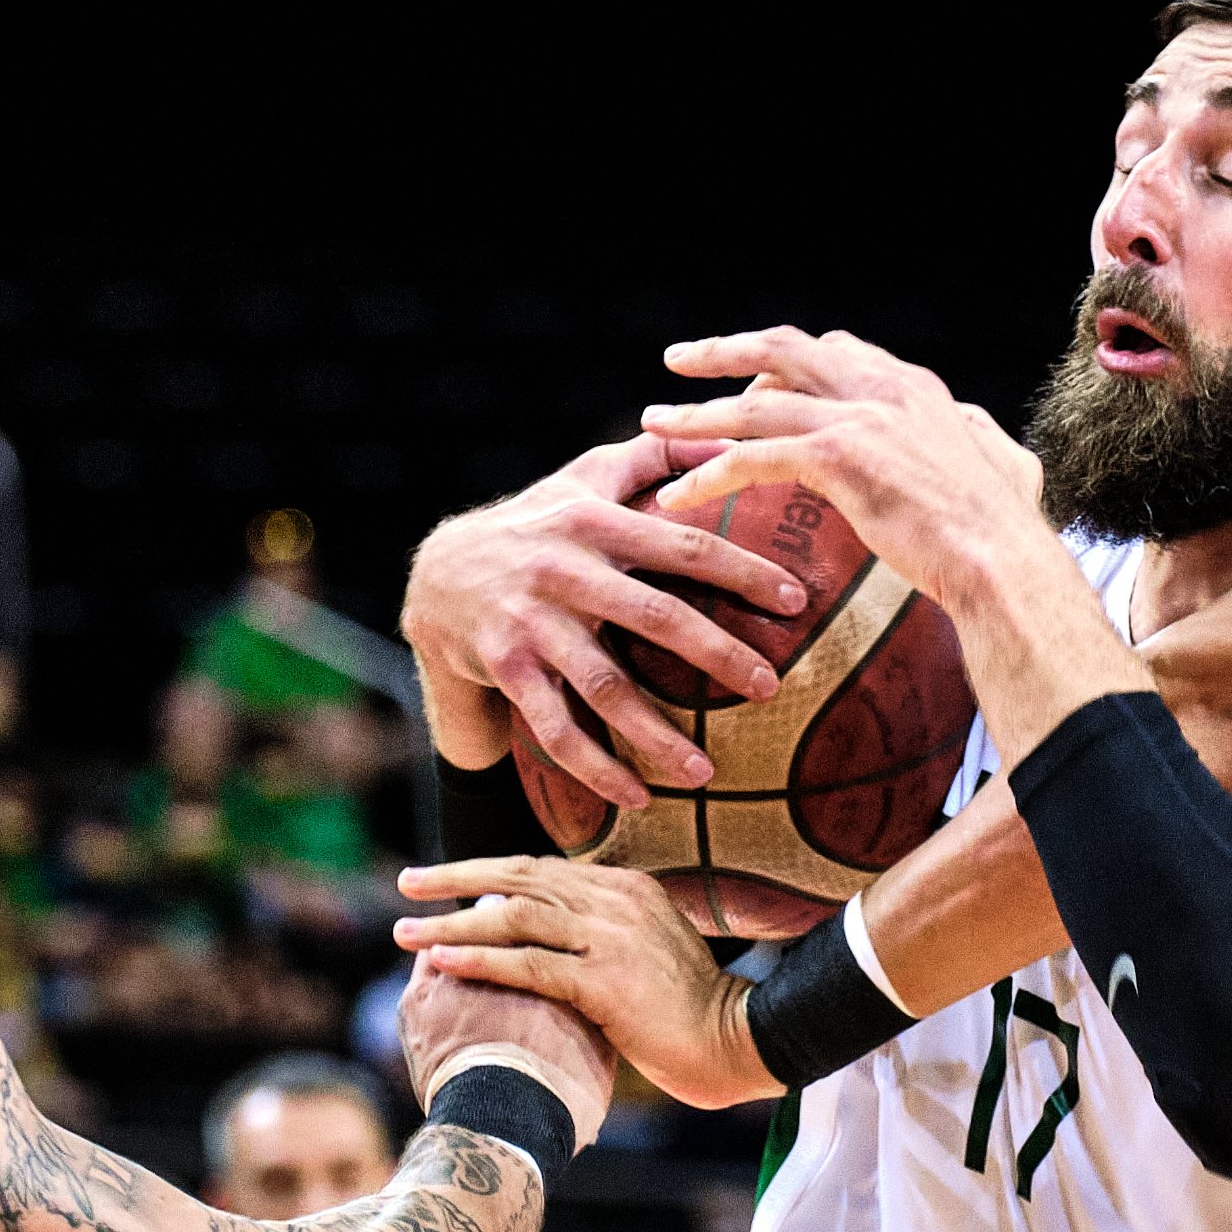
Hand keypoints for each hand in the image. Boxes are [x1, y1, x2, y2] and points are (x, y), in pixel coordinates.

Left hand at [395, 856, 776, 1110]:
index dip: (486, 871)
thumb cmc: (688, 1008)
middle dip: (454, 879)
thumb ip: (600, 932)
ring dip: (452, 924)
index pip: (540, 869)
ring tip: (407, 932)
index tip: (443, 879)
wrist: (735, 1039)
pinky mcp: (605, 980)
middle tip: (406, 882)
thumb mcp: (647, 951)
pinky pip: (528, 964)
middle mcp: (616, 901)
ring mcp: (612, 938)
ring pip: (514, 917)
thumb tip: (541, 931)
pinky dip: (480, 961)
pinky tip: (443, 962)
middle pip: (518, 878)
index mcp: (626, 888)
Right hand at [402, 432, 809, 810]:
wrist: (436, 575)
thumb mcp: (585, 478)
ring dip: (657, 734)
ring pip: (603, 687)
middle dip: (718, 654)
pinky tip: (638, 796)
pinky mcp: (506, 670)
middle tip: (771, 687)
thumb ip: (654, 458)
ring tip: (707, 772)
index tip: (795, 600)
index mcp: (594, 522)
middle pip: (654, 616)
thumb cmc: (536, 524)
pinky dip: (596, 767)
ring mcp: (532, 624)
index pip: (682, 545)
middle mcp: (563, 571)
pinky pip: (555, 728)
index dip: (742, 571)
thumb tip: (729, 435)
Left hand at [643, 330, 1048, 613]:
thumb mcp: (1002, 464)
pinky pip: (754, 456)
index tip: (752, 376)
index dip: (787, 359)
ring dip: (696, 413)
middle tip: (679, 359)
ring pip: (756, 402)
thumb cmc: (1009, 531)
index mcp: (915, 387)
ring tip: (652, 425)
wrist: (1004, 560)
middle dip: (725, 349)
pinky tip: (677, 495)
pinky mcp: (841, 456)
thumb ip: (977, 436)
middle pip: (785, 348)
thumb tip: (976, 430)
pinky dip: (709, 473)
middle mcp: (885, 388)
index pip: (836, 350)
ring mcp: (861, 417)